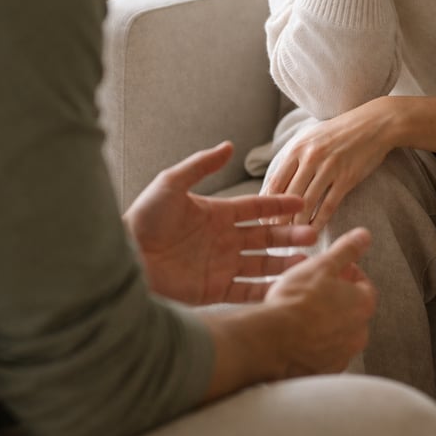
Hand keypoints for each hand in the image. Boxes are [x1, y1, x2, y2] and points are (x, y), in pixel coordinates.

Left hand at [123, 142, 317, 304]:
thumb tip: (228, 145)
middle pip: (265, 237)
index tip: (301, 202)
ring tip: (307, 261)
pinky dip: (267, 290)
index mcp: (217, 214)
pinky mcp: (213, 290)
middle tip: (313, 233)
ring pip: (262, 264)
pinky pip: (246, 290)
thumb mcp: (171, 184)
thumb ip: (201, 166)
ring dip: (284, 262)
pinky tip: (285, 288)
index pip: (256, 208)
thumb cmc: (143, 218)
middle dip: (290, 235)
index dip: (278, 205)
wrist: (122, 257)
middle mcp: (224, 240)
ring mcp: (220, 266)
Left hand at [264, 98, 393, 230]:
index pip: (275, 181)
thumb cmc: (339, 132)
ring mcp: (329, 168)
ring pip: (307, 203)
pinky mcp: (347, 178)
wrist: (374, 124)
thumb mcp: (311, 137)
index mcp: (298, 147)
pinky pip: (328, 205)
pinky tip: (314, 230)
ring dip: (298, 223)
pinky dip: (319, 221)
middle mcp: (311, 157)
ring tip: (292, 236)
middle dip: (280, 218)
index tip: (264, 218)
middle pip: (289, 195)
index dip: (268, 204)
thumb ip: (293, 158)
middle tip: (275, 234)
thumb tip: (275, 183)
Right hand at [265, 227, 377, 376]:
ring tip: (301, 312)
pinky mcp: (323, 372)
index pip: (364, 284)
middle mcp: (358, 334)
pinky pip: (323, 353)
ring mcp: (341, 355)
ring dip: (325, 321)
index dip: (346, 273)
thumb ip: (346, 250)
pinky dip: (314, 343)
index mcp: (362, 305)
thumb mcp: (321, 265)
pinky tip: (296, 334)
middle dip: (336, 299)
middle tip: (314, 290)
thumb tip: (364, 236)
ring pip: (337, 332)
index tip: (330, 271)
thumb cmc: (295, 302)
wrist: (270, 342)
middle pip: (351, 310)